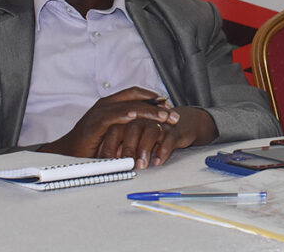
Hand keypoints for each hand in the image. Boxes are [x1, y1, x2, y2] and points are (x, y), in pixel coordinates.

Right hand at [38, 87, 176, 157]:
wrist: (67, 153)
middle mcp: (107, 104)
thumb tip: (152, 130)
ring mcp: (101, 111)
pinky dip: (128, 114)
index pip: (137, 94)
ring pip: (130, 105)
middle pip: (137, 97)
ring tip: (165, 117)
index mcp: (112, 104)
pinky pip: (115, 115)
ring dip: (150, 110)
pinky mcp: (96, 122)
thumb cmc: (90, 144)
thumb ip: (129, 128)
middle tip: (173, 113)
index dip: (155, 98)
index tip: (169, 106)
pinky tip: (140, 117)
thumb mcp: (115, 133)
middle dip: (158, 104)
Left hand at [97, 107, 218, 168]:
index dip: (110, 144)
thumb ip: (117, 147)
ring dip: (145, 148)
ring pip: (151, 130)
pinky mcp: (174, 129)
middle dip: (128, 147)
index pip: (116, 128)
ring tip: (141, 165)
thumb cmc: (151, 133)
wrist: (181, 123)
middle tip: (123, 163)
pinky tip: (158, 161)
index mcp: (129, 118)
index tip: (106, 160)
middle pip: (133, 127)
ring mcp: (160, 123)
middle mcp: (144, 118)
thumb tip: (102, 163)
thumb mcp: (131, 139)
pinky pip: (169, 137)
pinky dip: (163, 150)